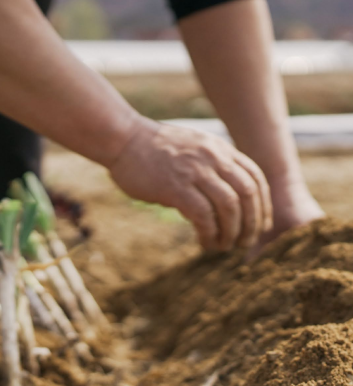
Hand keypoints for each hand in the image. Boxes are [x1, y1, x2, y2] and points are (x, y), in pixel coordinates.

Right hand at [108, 120, 272, 250]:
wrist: (123, 139)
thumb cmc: (151, 149)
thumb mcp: (191, 148)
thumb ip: (209, 168)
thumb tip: (218, 200)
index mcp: (219, 149)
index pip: (256, 178)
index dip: (263, 205)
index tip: (259, 224)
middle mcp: (213, 158)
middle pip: (248, 194)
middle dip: (252, 223)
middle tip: (246, 242)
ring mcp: (195, 172)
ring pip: (230, 206)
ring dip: (232, 232)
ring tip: (225, 246)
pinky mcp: (175, 187)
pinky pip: (203, 215)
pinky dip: (209, 233)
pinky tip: (206, 242)